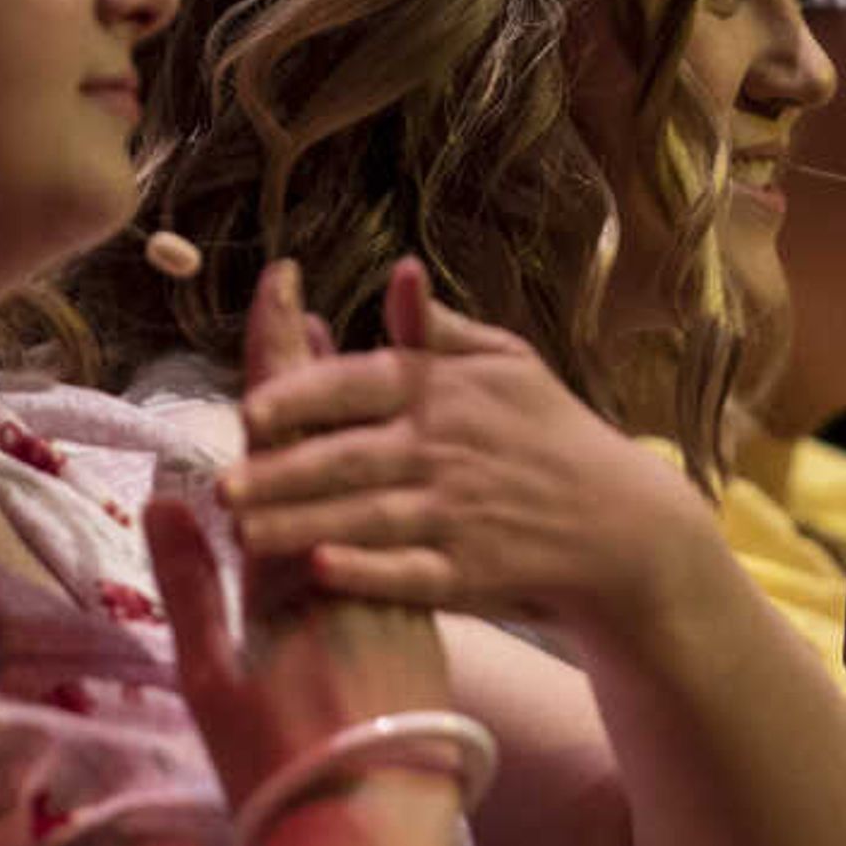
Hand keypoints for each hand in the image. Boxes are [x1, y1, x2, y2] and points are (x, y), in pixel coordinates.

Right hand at [142, 259, 459, 798]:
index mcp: (285, 560)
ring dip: (355, 423)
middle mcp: (343, 555)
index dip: (277, 360)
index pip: (278, 436)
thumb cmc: (274, 763)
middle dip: (314, 373)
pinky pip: (391, 523)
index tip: (283, 288)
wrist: (373, 826)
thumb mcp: (210, 674)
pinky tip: (384, 463)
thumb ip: (191, 580)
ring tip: (350, 361)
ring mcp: (385, 582)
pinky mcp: (416, 617)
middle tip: (311, 301)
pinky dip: (380, 480)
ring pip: (366, 481)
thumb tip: (171, 491)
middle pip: (329, 445)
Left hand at [212, 256, 715, 635]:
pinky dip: (368, 570)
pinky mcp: (474, 572)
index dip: (304, 396)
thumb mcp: (509, 366)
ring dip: (303, 524)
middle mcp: (449, 448)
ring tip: (244, 534)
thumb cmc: (555, 437)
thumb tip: (399, 273)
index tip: (251, 409)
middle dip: (283, 471)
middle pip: (350, 457)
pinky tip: (321, 571)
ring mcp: (462, 512)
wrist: (625, 527)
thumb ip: (441, 330)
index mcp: (448, 390)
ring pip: (368, 516)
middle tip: (221, 485)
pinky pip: (412, 572)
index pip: (362, 385)